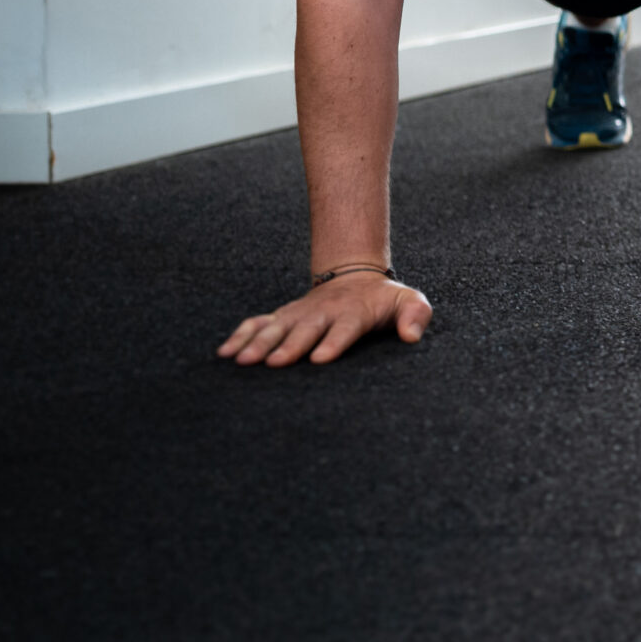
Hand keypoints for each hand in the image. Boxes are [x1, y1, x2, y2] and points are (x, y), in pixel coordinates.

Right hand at [220, 271, 431, 366]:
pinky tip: (225, 352)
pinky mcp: (284, 316)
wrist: (356, 278)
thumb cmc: (384, 299)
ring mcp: (300, 313)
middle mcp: (323, 313)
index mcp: (354, 312)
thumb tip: (411, 337)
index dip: (333, 342)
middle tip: (274, 363)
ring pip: (276, 327)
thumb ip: (415, 315)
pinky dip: (241, 335)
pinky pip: (258, 323)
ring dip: (259, 342)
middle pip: (305, 330)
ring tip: (242, 360)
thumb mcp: (408, 300)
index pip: (345, 328)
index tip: (320, 359)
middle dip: (290, 346)